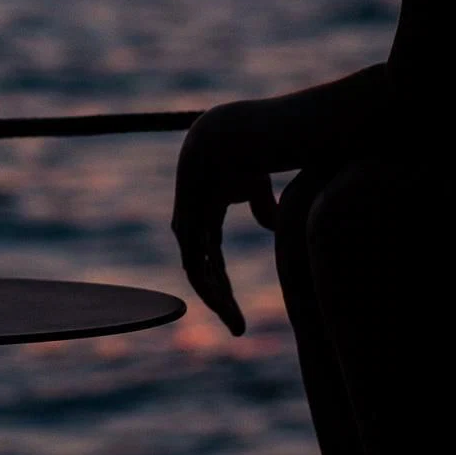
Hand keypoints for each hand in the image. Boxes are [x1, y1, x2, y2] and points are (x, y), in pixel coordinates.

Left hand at [169, 97, 297, 335]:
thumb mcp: (261, 183)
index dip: (223, 284)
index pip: (210, 254)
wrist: (242, 126)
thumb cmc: (258, 145)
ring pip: (195, 266)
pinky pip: (194, 256)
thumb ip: (261, 206)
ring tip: (235, 320)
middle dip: (219, 297)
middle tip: (238, 328)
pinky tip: (222, 300)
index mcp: (205, 204)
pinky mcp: (188, 213)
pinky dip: (208, 281)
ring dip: (215, 296)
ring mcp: (187, 212)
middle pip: (201, 265)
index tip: (240, 313)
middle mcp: (191, 211)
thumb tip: (268, 227)